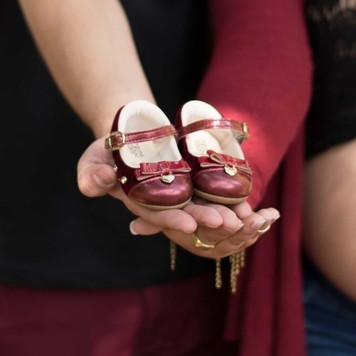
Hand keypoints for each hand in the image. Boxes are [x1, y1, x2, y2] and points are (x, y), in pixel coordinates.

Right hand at [76, 137, 263, 234]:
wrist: (129, 132)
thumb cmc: (105, 150)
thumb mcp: (92, 160)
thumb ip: (92, 175)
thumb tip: (100, 182)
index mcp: (140, 204)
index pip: (157, 216)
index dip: (173, 220)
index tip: (189, 223)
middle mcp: (165, 205)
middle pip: (190, 216)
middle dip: (209, 220)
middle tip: (230, 222)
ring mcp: (185, 196)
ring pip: (211, 210)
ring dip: (232, 216)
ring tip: (253, 219)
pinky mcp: (200, 184)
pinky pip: (222, 197)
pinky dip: (241, 203)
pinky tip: (264, 210)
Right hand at [144, 201, 279, 259]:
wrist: (177, 195)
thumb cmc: (164, 199)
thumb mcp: (155, 207)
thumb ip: (150, 218)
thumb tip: (135, 227)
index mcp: (189, 237)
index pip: (200, 233)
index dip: (211, 225)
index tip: (227, 221)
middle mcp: (207, 241)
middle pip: (225, 239)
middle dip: (240, 231)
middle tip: (252, 221)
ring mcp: (225, 237)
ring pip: (242, 238)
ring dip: (255, 228)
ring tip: (266, 217)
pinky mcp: (240, 230)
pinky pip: (253, 230)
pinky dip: (264, 221)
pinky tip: (274, 213)